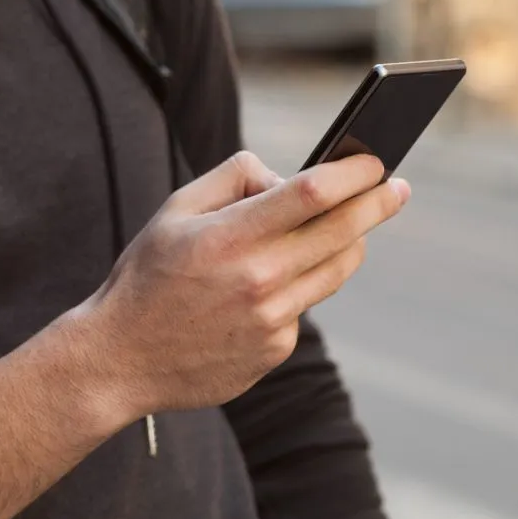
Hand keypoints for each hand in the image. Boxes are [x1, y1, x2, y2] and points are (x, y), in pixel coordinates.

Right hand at [67, 151, 409, 417]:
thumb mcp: (175, 210)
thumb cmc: (147, 275)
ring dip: (349, 243)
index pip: (312, 194)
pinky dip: (299, 286)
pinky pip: (304, 305)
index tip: (375, 160)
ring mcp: (271, 320)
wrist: (120, 358)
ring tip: (349, 226)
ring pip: (335, 271)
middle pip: (343, 232)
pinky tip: (269, 286)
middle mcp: (258, 279)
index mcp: (230, 237)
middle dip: (378, 203)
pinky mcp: (275, 349)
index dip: (353, 173)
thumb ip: (234, 178)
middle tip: (397, 188)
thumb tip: (285, 177)